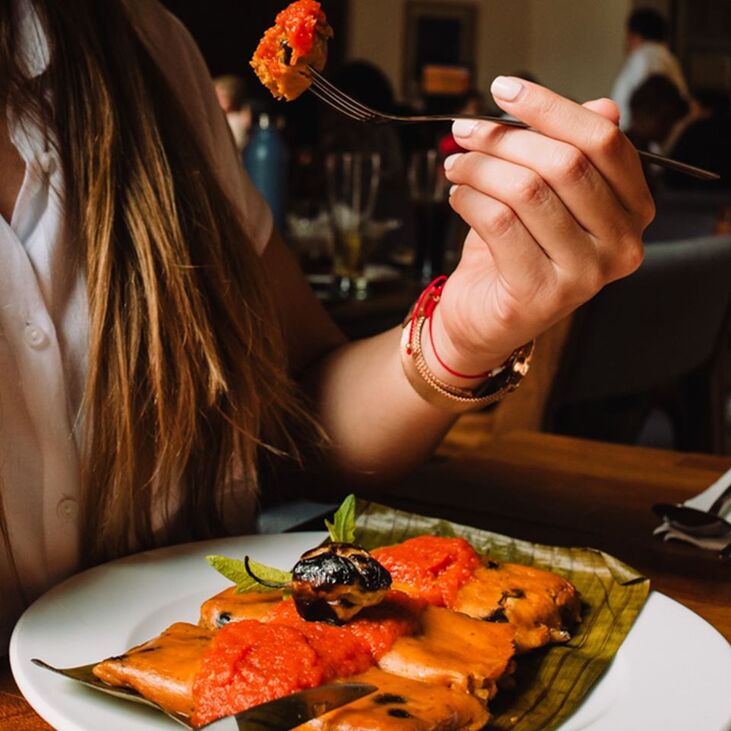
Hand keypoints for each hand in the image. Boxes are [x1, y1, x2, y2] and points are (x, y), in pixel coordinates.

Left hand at [434, 76, 654, 375]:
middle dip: (504, 138)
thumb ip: (572, 153)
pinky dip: (469, 200)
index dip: (550, 107)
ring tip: (456, 164)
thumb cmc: (516, 253)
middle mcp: (620, 245)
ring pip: (527, 190)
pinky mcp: (541, 294)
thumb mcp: (548, 198)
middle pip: (564, 163)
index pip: (603, 142)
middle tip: (465, 131)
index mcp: (633, 211)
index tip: (504, 89)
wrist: (485, 320)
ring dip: (480, 167)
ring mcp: (585, 275)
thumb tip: (600, 106)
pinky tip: (457, 197)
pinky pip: (499, 223)